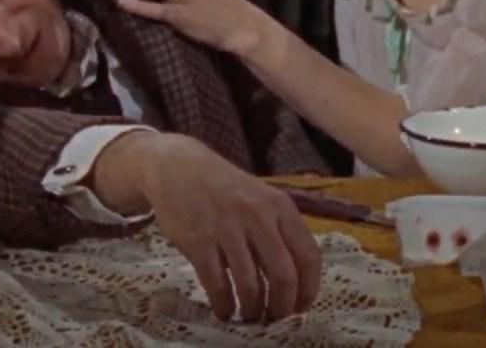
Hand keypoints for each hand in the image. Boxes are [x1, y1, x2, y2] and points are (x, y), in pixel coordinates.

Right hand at [97, 132, 321, 322]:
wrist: (176, 166)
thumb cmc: (224, 187)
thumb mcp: (260, 197)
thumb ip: (279, 230)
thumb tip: (295, 280)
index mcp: (280, 206)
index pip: (309, 255)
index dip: (309, 289)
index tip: (302, 307)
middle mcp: (257, 216)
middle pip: (283, 275)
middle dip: (282, 307)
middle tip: (275, 319)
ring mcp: (227, 228)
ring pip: (251, 285)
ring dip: (252, 309)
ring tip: (249, 316)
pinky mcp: (198, 241)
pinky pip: (218, 285)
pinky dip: (224, 305)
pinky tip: (224, 311)